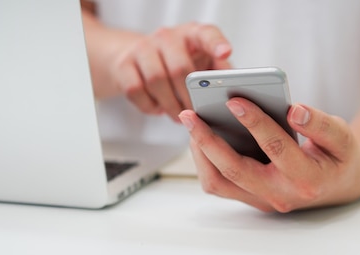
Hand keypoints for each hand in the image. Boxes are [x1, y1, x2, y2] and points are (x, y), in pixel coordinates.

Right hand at [106, 22, 231, 121]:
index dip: (217, 43)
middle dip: (188, 97)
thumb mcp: (203, 63)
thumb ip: (220, 73)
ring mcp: (143, 48)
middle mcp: (167, 36)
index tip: (226, 52)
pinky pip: (136, 90)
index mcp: (193, 34)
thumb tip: (236, 92)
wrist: (137, 58)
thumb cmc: (180, 63)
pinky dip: (150, 105)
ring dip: (169, 105)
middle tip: (195, 113)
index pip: (207, 34)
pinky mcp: (124, 64)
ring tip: (179, 116)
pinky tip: (159, 108)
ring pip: (156, 81)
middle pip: (179, 68)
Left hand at [178, 98, 359, 211]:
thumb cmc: (339, 156)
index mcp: (307, 179)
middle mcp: (281, 195)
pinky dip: (205, 161)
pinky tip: (201, 135)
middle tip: (190, 113)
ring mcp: (262, 200)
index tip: (234, 100)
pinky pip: (219, 184)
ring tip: (191, 122)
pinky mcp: (250, 197)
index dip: (255, 122)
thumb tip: (295, 110)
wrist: (338, 184)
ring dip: (200, 152)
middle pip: (235, 171)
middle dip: (209, 140)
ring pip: (219, 183)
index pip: (276, 148)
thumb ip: (322, 124)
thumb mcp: (343, 137)